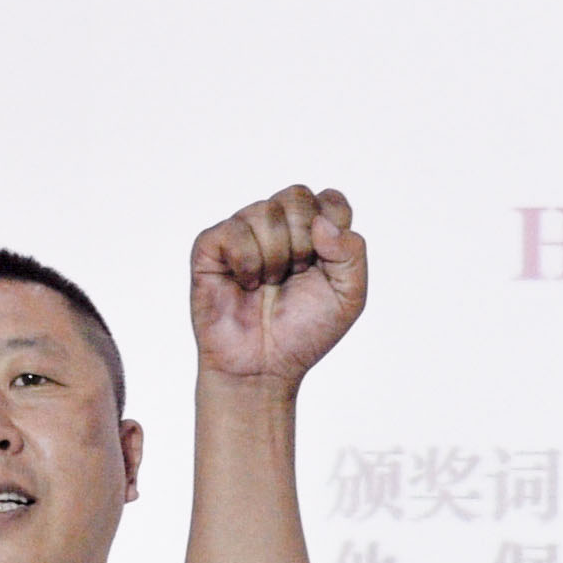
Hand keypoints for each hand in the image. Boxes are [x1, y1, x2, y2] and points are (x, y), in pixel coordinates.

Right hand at [189, 188, 365, 386]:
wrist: (264, 366)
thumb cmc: (303, 332)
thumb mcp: (349, 296)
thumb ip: (352, 252)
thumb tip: (321, 221)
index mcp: (314, 232)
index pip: (330, 200)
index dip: (332, 231)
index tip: (324, 266)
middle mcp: (278, 225)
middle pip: (298, 196)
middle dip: (303, 242)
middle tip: (295, 275)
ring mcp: (243, 232)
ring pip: (265, 211)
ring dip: (274, 258)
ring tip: (268, 284)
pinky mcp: (211, 246)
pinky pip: (233, 230)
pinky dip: (246, 262)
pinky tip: (245, 284)